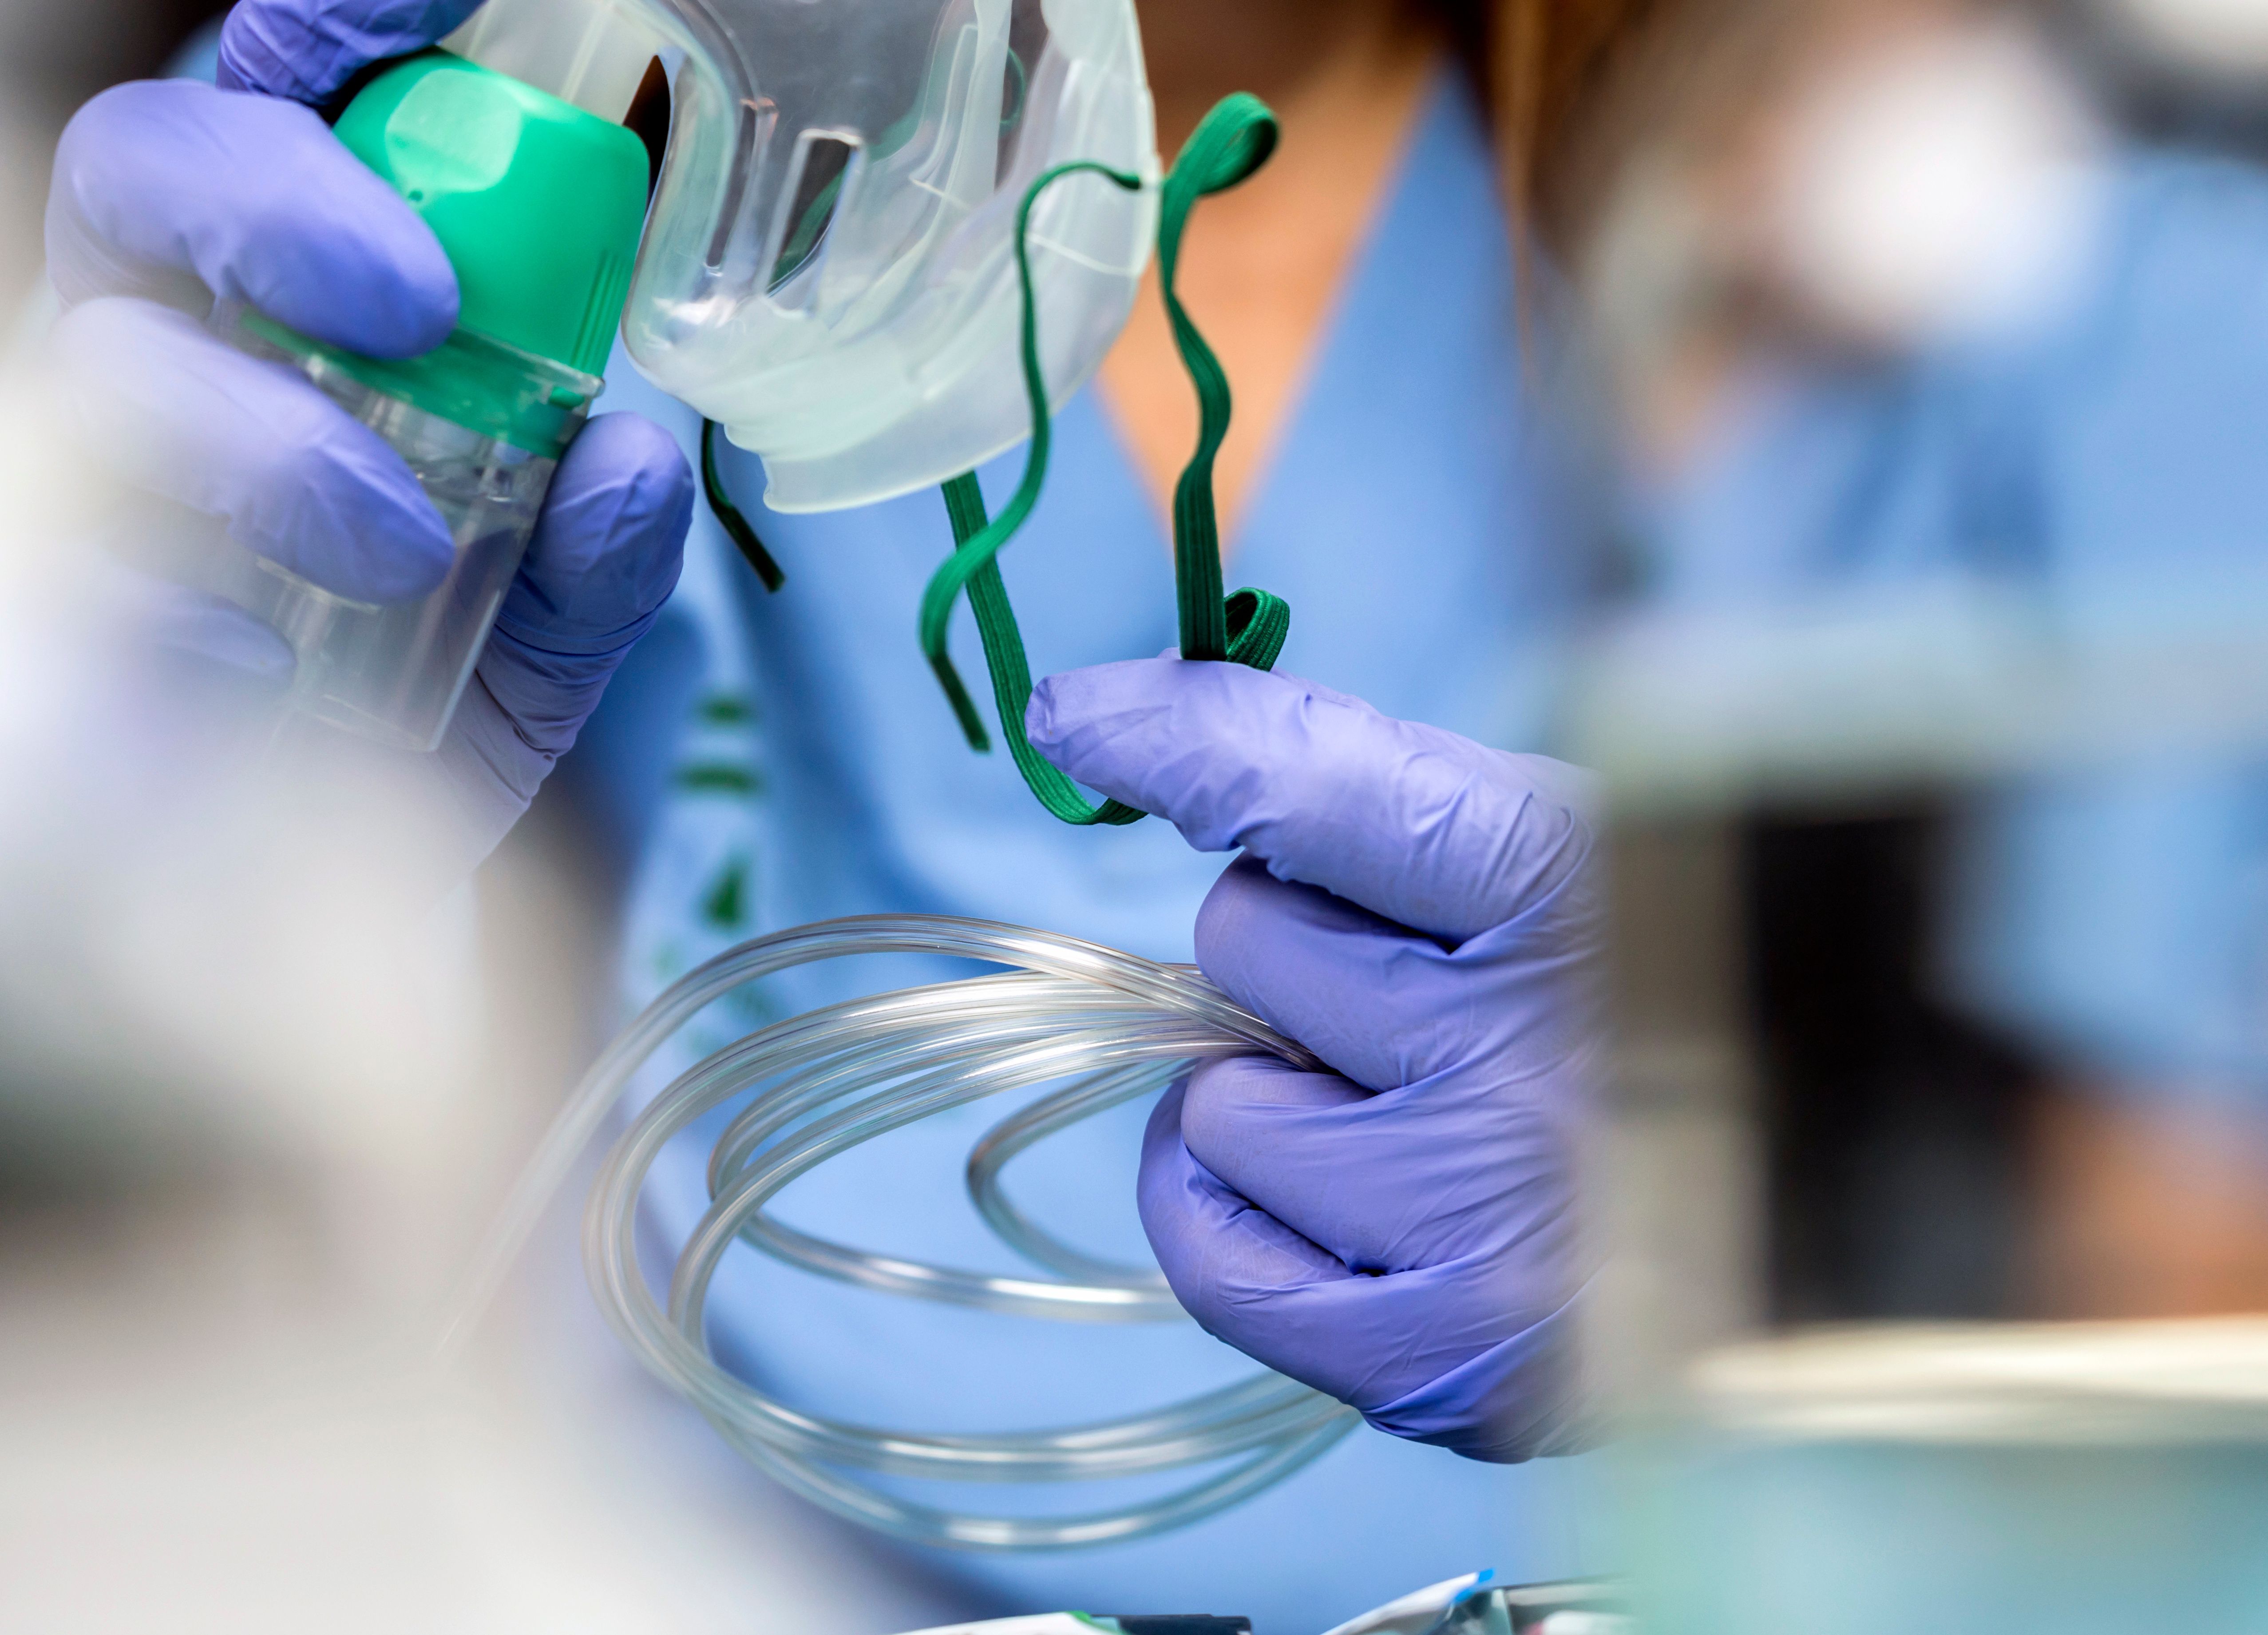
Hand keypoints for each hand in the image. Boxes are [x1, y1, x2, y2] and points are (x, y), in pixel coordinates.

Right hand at [43, 0, 690, 859]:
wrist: (337, 891)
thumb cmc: (429, 703)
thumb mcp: (547, 636)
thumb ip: (601, 555)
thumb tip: (638, 460)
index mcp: (288, 309)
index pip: (283, 110)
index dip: (329, 28)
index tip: (416, 0)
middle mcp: (167, 349)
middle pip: (148, 170)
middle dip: (280, 202)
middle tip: (419, 300)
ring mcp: (87, 471)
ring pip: (111, 361)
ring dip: (270, 436)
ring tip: (401, 544)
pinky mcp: (44, 602)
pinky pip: (71, 563)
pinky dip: (178, 603)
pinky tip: (257, 666)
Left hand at [1027, 658, 1600, 1461]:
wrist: (1817, 1229)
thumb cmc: (1654, 1011)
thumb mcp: (1560, 854)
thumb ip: (1377, 789)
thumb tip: (1137, 728)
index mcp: (1586, 891)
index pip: (1321, 789)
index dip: (1184, 741)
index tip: (1083, 721)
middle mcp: (1533, 1052)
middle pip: (1243, 937)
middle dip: (1290, 958)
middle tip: (1407, 1001)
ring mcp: (1485, 1218)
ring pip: (1215, 1103)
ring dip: (1270, 1097)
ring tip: (1406, 1122)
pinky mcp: (1443, 1358)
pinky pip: (1210, 1253)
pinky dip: (1229, 1210)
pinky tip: (1328, 1200)